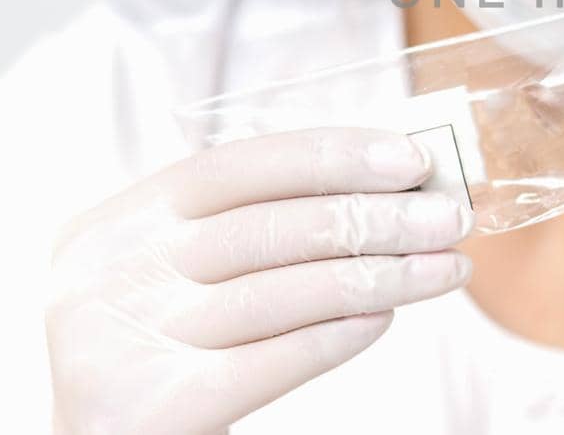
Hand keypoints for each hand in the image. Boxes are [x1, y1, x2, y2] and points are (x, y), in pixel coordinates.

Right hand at [46, 128, 472, 434]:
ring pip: (281, 292)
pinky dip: (339, 331)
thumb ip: (248, 230)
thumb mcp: (169, 274)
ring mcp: (129, 339)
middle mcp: (112, 272)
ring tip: (446, 268)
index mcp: (115, 223)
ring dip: (380, 273)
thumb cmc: (154, 348)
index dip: (329, 155)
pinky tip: (386, 316)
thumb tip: (380, 189)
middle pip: (268, 228)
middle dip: (374, 216)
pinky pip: (273, 359)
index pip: (236, 166)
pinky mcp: (159, 407)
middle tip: (451, 216)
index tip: (411, 157)